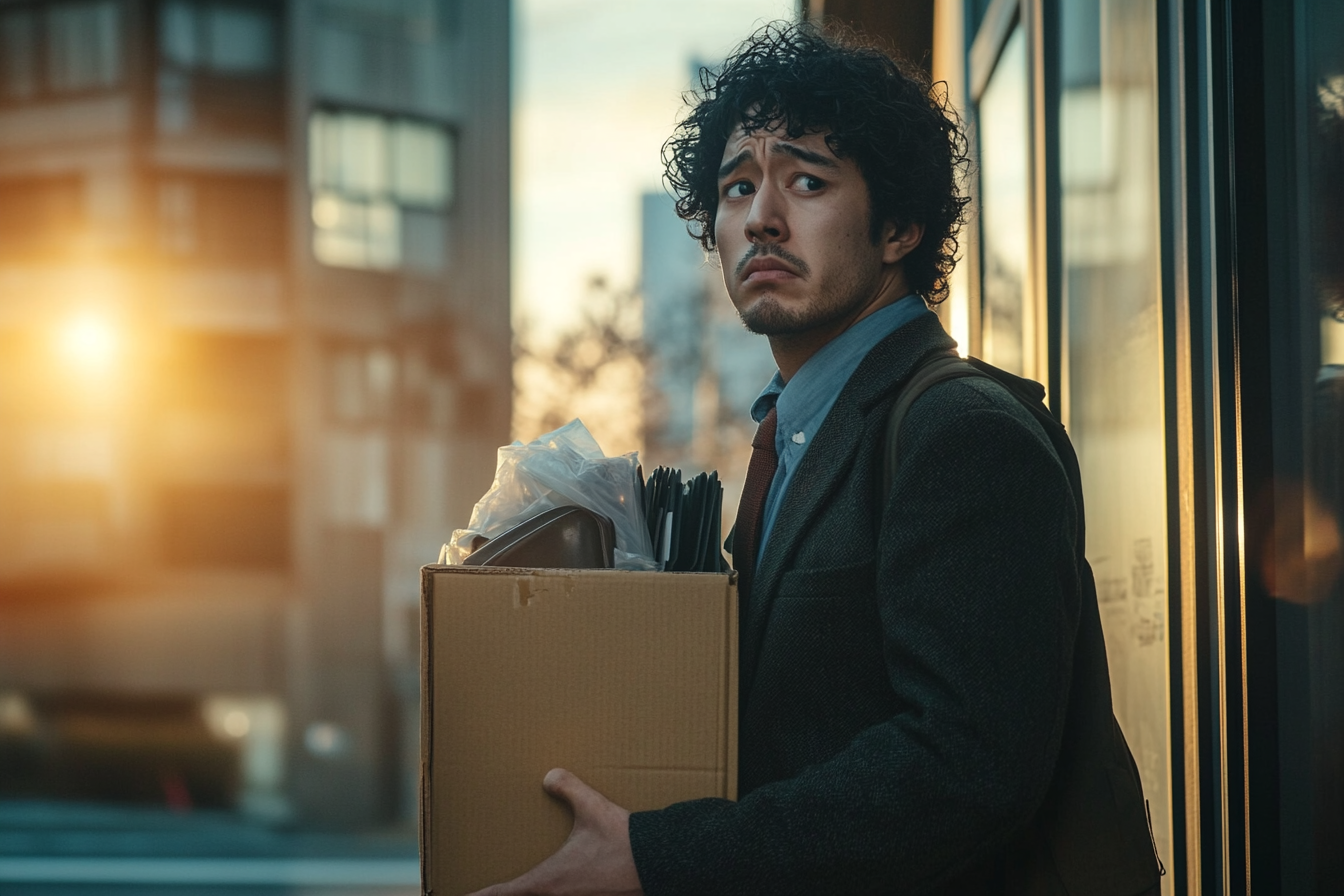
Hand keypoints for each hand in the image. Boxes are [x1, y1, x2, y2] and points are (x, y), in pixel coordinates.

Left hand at [467, 768, 644, 895]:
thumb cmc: (622, 839)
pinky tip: (557, 887)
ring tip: (519, 887)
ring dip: (531, 894)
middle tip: (486, 890)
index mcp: (548, 881)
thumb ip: (568, 788)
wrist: (659, 861)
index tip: (462, 895)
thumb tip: (548, 775)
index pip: (503, 895)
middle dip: (503, 895)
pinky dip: (553, 893)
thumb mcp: (593, 807)